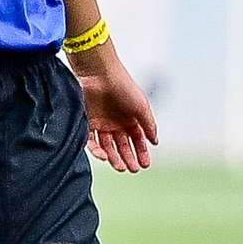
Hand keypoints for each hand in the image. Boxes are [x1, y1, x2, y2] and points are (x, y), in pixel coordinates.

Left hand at [76, 47, 157, 171]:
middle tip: (133, 169)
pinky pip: (91, 140)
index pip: (137, 140)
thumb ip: (149, 125)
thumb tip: (155, 142)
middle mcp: (115, 123)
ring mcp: (100, 123)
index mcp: (129, 119)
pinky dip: (97, 150)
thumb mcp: (141, 107)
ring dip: (114, 158)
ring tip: (121, 167)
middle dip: (128, 158)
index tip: (145, 165)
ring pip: (107, 146)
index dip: (142, 152)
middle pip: (122, 145)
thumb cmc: (123, 86)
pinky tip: (105, 157)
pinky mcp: (87, 122)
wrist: (100, 73)